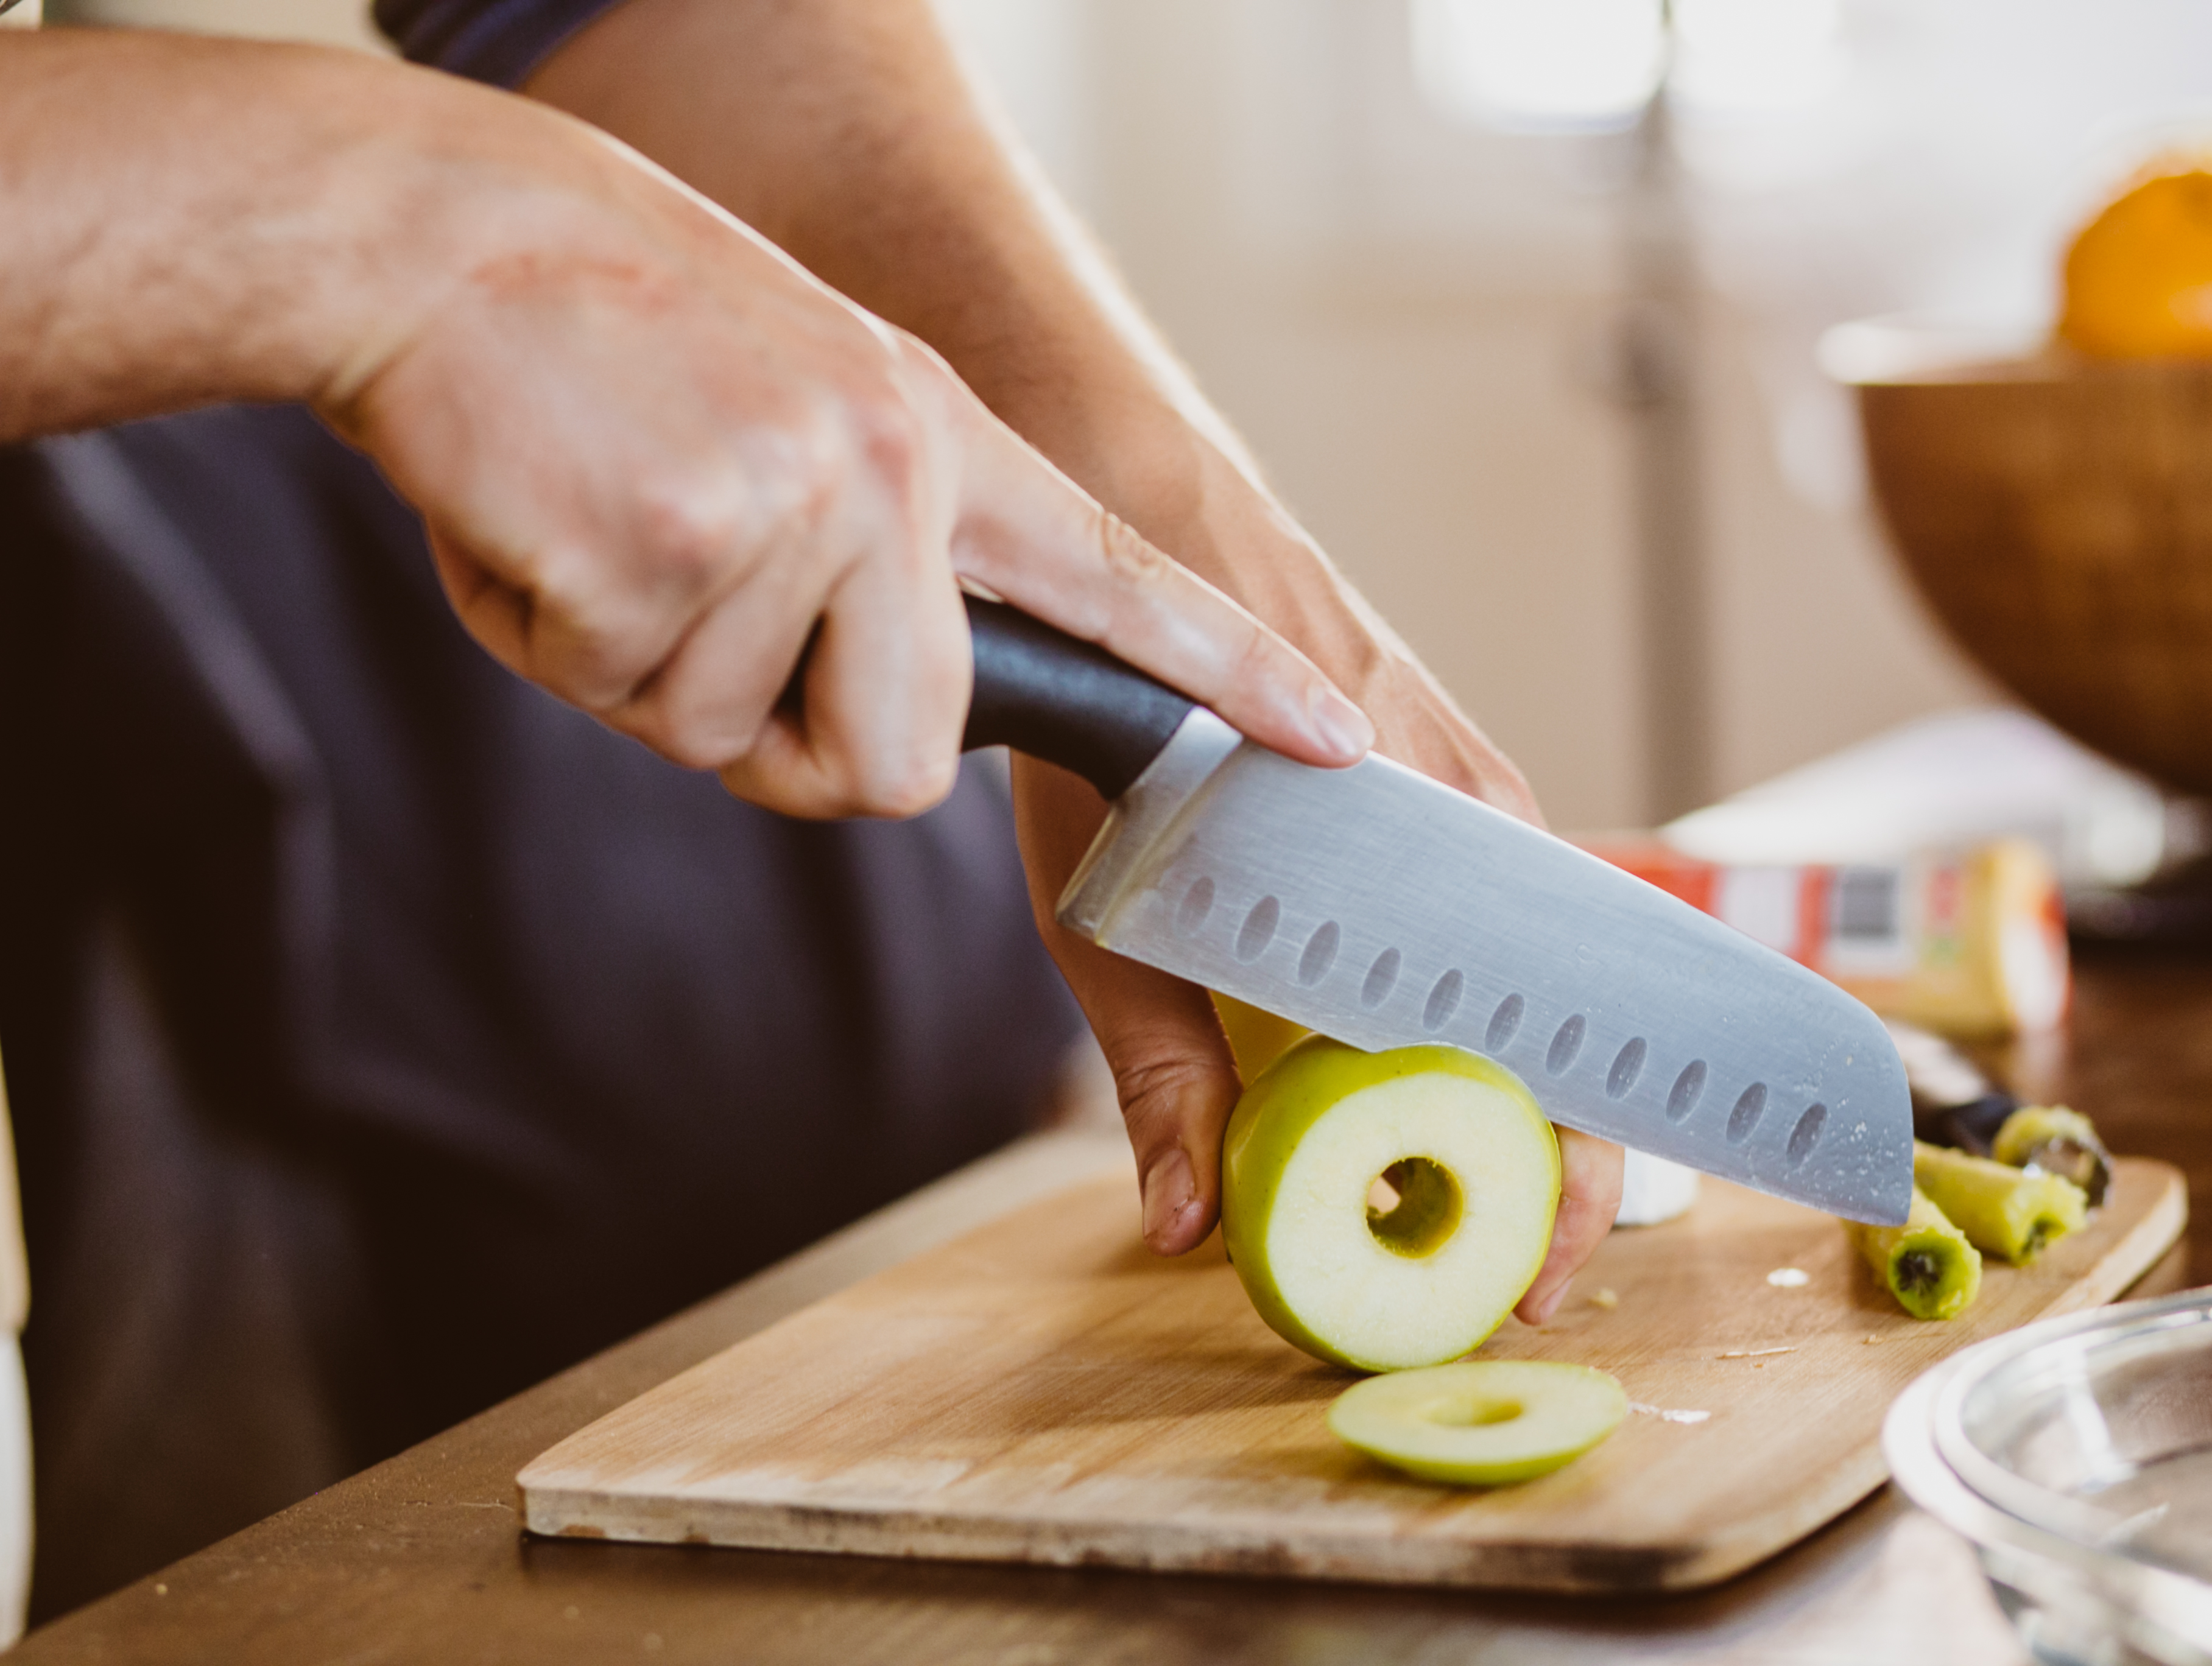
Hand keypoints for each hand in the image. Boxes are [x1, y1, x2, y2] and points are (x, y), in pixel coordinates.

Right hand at [321, 116, 1372, 818]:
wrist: (439, 234)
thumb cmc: (607, 333)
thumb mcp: (799, 411)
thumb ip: (881, 555)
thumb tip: (898, 730)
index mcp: (939, 441)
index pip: (1125, 584)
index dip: (1235, 678)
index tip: (1341, 746)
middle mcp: (896, 477)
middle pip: (901, 767)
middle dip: (791, 735)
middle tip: (690, 604)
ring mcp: (797, 512)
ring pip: (738, 744)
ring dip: (647, 672)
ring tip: (604, 519)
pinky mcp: (677, 552)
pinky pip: (622, 701)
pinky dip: (558, 643)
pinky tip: (543, 518)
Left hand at [1012, 443, 1622, 1325]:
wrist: (1148, 525)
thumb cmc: (1123, 717)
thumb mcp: (1107, 909)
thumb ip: (1157, 1062)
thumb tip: (1186, 1225)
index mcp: (1426, 859)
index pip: (1558, 1050)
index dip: (1566, 1183)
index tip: (1535, 1281)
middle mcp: (1483, 821)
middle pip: (1569, 1028)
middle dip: (1551, 1164)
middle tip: (1511, 1271)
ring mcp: (1481, 793)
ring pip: (1542, 975)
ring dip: (1517, 1088)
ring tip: (1479, 1190)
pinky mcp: (1458, 779)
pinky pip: (1504, 918)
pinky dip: (1485, 1007)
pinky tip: (1442, 1064)